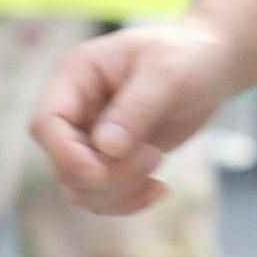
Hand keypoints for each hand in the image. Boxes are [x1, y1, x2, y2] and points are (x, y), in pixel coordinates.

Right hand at [31, 17, 239, 215]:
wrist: (210, 64)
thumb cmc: (188, 55)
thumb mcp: (168, 72)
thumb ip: (137, 107)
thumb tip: (106, 148)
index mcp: (74, 77)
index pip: (46, 124)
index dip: (67, 154)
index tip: (105, 167)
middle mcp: (73, 109)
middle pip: (63, 163)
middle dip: (107, 175)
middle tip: (154, 157)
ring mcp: (88, 137)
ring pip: (79, 188)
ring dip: (118, 193)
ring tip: (158, 168)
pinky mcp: (108, 159)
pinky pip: (101, 196)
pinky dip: (127, 201)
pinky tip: (159, 189)